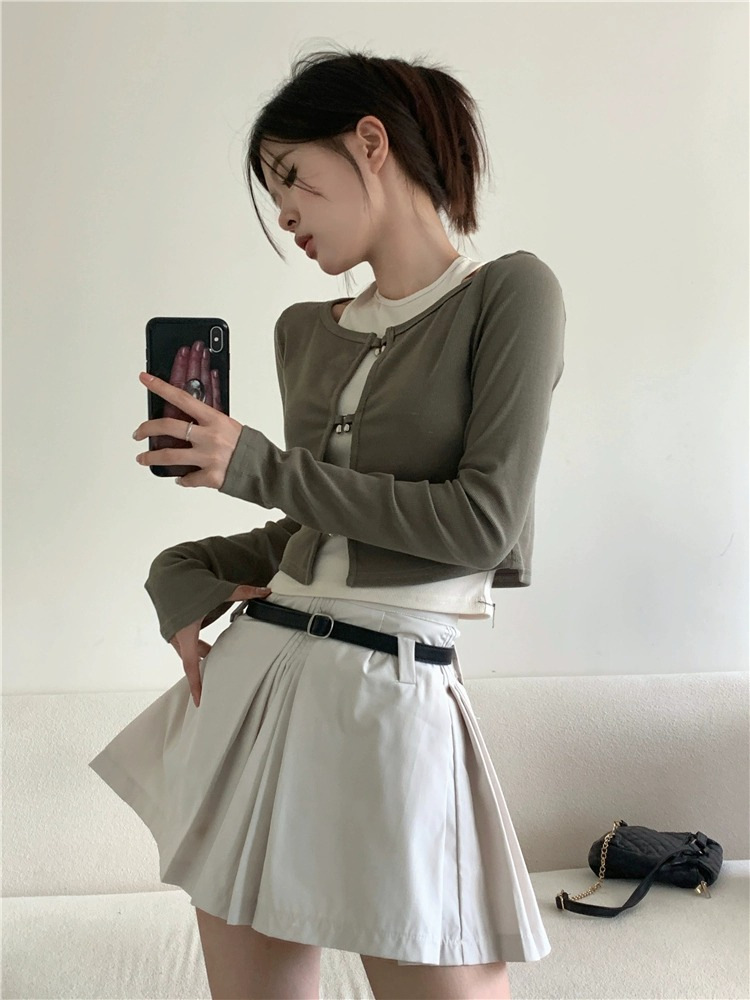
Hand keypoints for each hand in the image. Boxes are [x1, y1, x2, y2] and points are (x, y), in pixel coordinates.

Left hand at [133, 347, 244, 488]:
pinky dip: (183, 479)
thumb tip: (189, 425)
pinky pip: (188, 479)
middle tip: (138, 433)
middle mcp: (209, 437)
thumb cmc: (252, 447)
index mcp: (215, 419)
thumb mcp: (231, 426)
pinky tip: (181, 478)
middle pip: (168, 427)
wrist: (268, 470)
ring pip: (170, 456)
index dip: (161, 388)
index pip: (182, 398)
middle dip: (147, 429)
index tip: (145, 379)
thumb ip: (209, 424)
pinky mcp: (210, 477)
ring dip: (152, 458)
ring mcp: (208, 458)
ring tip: (143, 459)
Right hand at [170, 584, 271, 706]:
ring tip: (214, 658)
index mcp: (186, 632)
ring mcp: (171, 631)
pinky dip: (194, 646)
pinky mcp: (170, 625)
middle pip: (191, 659)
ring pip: (186, 650)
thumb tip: (267, 592)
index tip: (200, 701)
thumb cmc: (192, 582)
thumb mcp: (220, 589)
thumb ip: (244, 593)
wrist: (168, 571)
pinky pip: (183, 643)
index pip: (191, 665)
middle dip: (204, 668)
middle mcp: (176, 635)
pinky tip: (204, 646)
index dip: (196, 684)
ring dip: (200, 655)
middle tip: (218, 677)